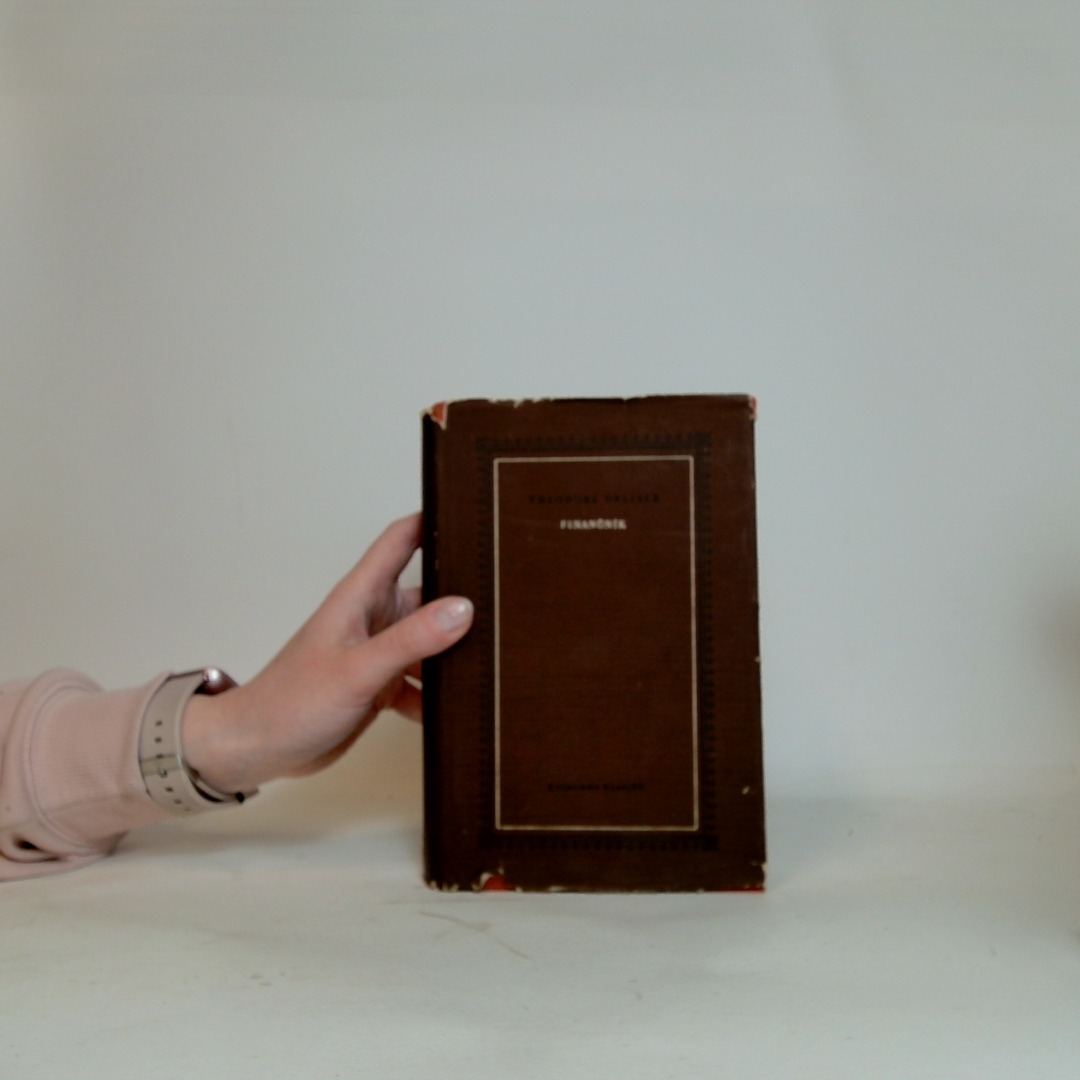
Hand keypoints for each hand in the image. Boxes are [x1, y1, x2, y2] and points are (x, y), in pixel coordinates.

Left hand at [180, 514, 471, 792]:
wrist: (258, 748)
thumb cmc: (292, 700)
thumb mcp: (358, 668)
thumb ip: (411, 639)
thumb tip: (462, 609)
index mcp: (361, 597)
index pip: (400, 540)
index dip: (432, 520)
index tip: (472, 513)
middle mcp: (373, 618)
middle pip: (427, 592)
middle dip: (461, 594)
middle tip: (505, 597)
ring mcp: (378, 652)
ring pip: (429, 641)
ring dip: (453, 650)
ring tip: (492, 656)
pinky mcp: (380, 686)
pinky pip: (420, 682)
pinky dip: (437, 693)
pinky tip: (457, 706)